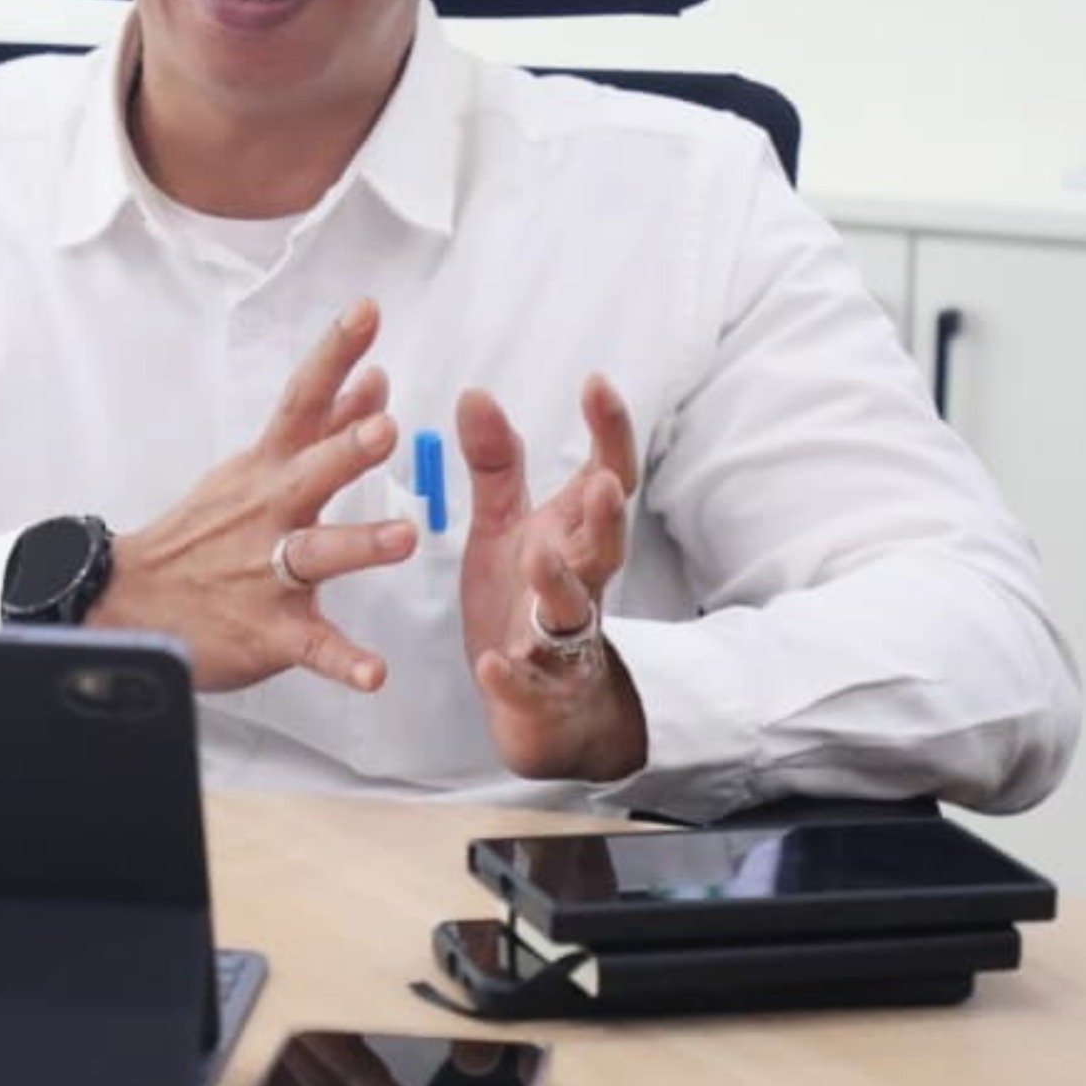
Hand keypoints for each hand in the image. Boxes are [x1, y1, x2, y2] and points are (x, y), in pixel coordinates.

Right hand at [87, 298, 417, 692]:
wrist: (131, 604)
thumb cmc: (206, 532)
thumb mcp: (259, 468)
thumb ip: (326, 427)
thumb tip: (374, 380)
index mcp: (267, 469)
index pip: (303, 400)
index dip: (334, 354)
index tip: (368, 311)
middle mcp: (268, 513)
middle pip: (309, 472)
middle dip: (345, 450)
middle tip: (385, 429)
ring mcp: (266, 573)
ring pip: (315, 555)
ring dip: (357, 545)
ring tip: (401, 538)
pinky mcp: (269, 631)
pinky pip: (312, 647)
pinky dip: (343, 661)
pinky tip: (375, 672)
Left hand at [455, 374, 648, 782]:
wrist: (539, 704)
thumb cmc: (523, 596)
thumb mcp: (505, 523)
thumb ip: (496, 463)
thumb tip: (476, 392)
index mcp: (574, 535)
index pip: (608, 477)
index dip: (609, 432)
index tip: (596, 381)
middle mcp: (579, 582)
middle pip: (606, 547)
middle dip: (607, 517)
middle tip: (602, 484)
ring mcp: (561, 639)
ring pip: (571, 612)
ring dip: (558, 586)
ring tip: (538, 559)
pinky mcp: (536, 690)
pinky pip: (528, 683)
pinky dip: (512, 676)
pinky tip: (492, 663)